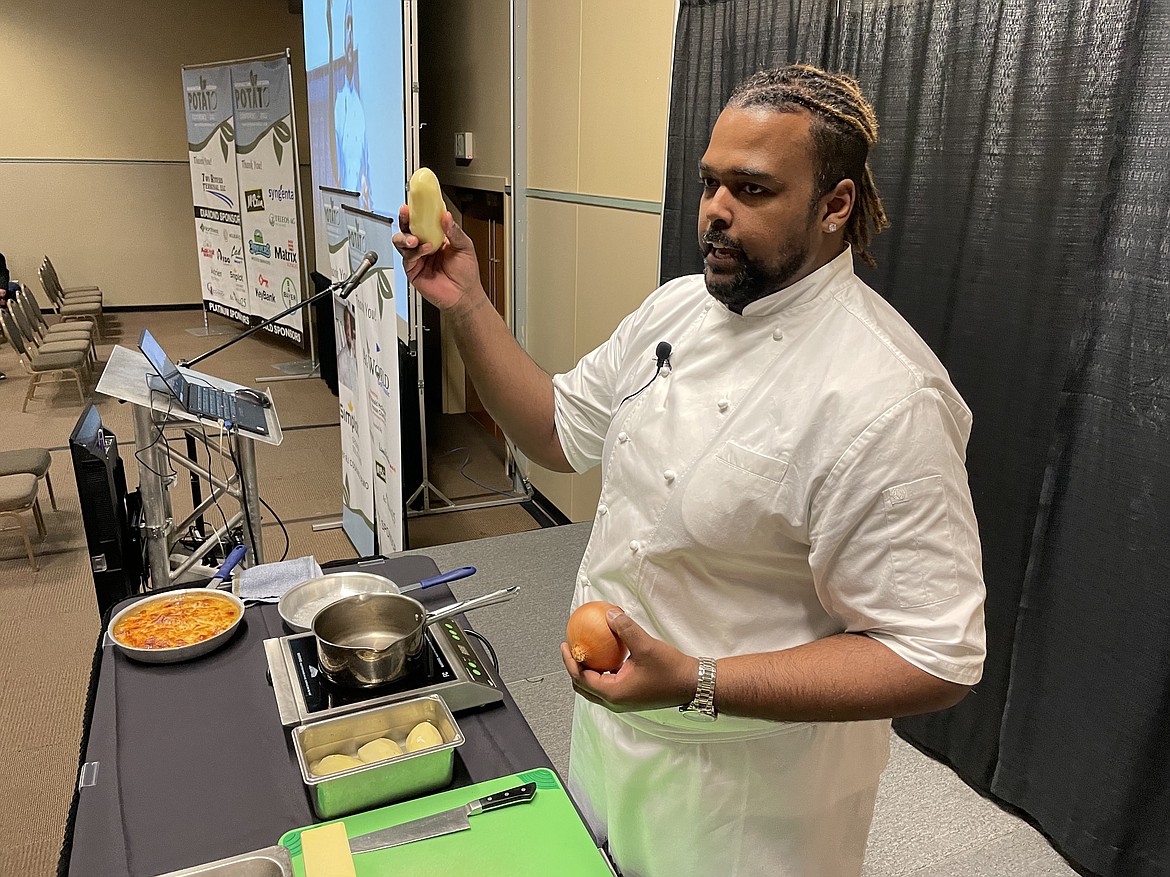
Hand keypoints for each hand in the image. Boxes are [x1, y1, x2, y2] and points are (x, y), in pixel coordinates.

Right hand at [393, 207, 484, 314]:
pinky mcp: (412, 270)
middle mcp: (424, 245)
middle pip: (407, 228)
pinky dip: (416, 251)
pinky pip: (408, 257)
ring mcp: (417, 257)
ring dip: (406, 237)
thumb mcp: (465, 246)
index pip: (423, 220)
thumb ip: (454, 231)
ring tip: (415, 239)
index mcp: (436, 237)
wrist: (464, 295)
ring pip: (401, 241)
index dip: (418, 211)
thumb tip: (445, 216)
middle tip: (406, 213)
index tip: (416, 201)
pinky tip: (426, 250)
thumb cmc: (466, 273)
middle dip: (404, 220)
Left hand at [561, 608, 698, 712]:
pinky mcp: (631, 697)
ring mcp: (624, 701)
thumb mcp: (645, 645)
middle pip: (583, 687)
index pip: (581, 678)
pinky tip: (605, 656)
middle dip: (574, 668)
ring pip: (595, 688)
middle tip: (570, 648)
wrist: (692, 684)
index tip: (565, 644)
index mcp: (614, 693)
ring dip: (587, 671)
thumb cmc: (671, 670)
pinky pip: (608, 685)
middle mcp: (616, 701)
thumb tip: (609, 614)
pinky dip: (601, 672)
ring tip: (585, 651)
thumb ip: (625, 628)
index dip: (569, 661)